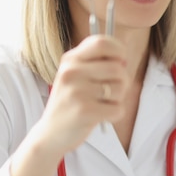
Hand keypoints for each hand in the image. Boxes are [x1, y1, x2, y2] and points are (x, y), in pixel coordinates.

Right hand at [37, 34, 129, 155]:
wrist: (51, 133)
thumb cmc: (71, 102)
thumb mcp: (76, 76)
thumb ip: (98, 63)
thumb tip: (124, 60)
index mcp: (70, 59)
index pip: (101, 42)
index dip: (118, 50)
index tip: (121, 61)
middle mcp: (71, 72)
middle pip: (117, 68)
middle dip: (123, 81)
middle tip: (112, 91)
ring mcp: (77, 91)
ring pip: (120, 88)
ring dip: (118, 99)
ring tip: (101, 104)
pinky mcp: (84, 111)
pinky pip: (118, 109)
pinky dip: (115, 115)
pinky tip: (100, 116)